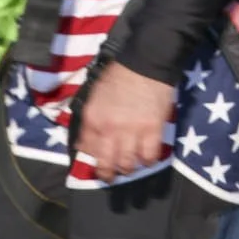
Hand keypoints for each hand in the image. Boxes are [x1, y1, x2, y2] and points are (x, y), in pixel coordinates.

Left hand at [73, 60, 174, 176]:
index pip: (86, 150)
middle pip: (106, 165)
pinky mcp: (152, 130)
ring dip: (128, 168)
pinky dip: (148, 160)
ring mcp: (132, 131)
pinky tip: (147, 156)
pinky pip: (149, 156)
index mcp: (92, 118)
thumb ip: (90, 120)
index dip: (91, 159)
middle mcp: (109, 129)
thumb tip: (86, 143)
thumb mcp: (94, 95)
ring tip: (130, 166)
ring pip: (128, 165)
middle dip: (108, 175)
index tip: (96, 160)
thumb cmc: (119, 76)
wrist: (146, 62)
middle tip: (111, 176)